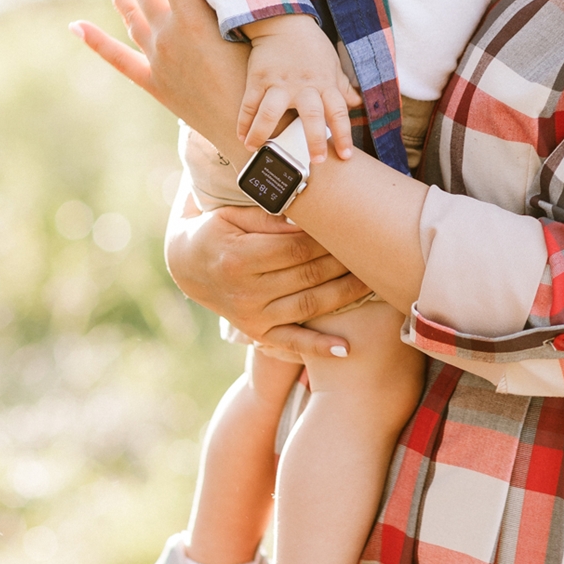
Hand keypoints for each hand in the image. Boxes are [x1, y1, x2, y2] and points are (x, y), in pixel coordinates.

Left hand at [73, 0, 249, 160]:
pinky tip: (76, 28)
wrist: (258, 136)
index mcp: (193, 19)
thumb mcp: (255, 31)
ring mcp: (158, 60)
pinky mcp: (155, 84)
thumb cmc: (268, 82)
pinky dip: (97, 43)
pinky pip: (120, 60)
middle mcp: (168, 36)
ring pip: (129, 13)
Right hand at [166, 190, 373, 361]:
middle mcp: (247, 291)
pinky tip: (346, 349)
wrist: (188, 266)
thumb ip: (269, 216)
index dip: (328, 240)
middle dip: (345, 264)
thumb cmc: (217, 231)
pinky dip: (319, 348)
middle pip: (308, 276)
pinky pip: (292, 343)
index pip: (296, 248)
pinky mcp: (258, 332)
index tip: (354, 229)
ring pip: (309, 306)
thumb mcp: (232, 215)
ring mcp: (253, 316)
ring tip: (376, 283)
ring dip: (346, 296)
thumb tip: (308, 215)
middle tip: (375, 252)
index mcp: (240, 258)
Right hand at [239, 15, 357, 161]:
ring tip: (257, 150)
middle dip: (313, 140)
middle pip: (311, 116)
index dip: (343, 135)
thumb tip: (358, 103)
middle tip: (315, 162)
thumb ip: (343, 87)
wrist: (284, 21)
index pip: (338, 112)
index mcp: (324, 84)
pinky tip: (241, 137)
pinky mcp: (258, 78)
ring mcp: (279, 83)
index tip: (345, 156)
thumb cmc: (311, 46)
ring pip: (271, 112)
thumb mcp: (332, 65)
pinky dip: (244, 121)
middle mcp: (303, 86)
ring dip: (264, 133)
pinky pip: (249, 103)